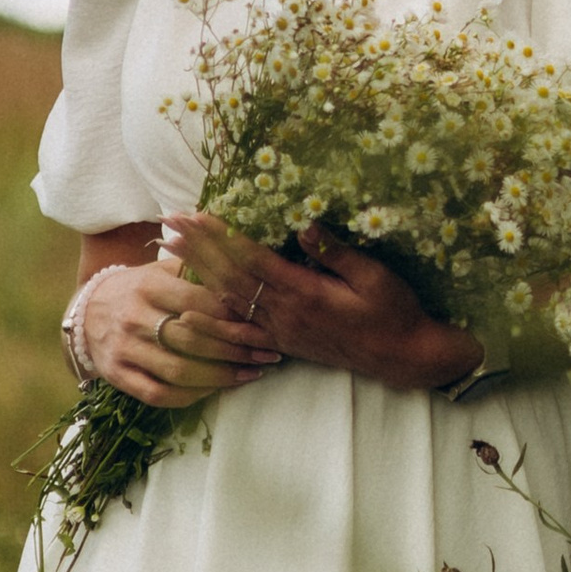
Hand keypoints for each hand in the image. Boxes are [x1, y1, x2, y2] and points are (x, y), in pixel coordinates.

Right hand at [82, 251, 284, 411]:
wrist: (86, 313)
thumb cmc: (138, 289)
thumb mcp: (160, 271)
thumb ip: (195, 269)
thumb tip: (240, 267)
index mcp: (148, 286)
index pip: (197, 302)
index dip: (233, 316)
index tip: (262, 324)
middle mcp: (134, 318)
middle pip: (192, 339)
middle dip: (236, 350)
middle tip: (267, 354)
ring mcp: (124, 350)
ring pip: (178, 371)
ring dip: (220, 377)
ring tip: (250, 375)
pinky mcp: (118, 376)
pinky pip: (158, 394)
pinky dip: (191, 395)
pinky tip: (215, 390)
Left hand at [159, 211, 477, 395]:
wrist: (403, 356)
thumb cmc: (395, 311)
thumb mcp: (375, 277)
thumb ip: (337, 253)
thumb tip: (304, 225)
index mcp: (305, 293)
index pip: (252, 259)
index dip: (221, 236)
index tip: (196, 215)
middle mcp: (285, 314)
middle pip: (231, 276)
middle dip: (198, 247)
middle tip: (168, 223)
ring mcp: (282, 331)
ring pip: (230, 300)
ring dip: (199, 273)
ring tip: (171, 252)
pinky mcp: (284, 343)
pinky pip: (241, 331)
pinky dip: (213, 319)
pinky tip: (189, 312)